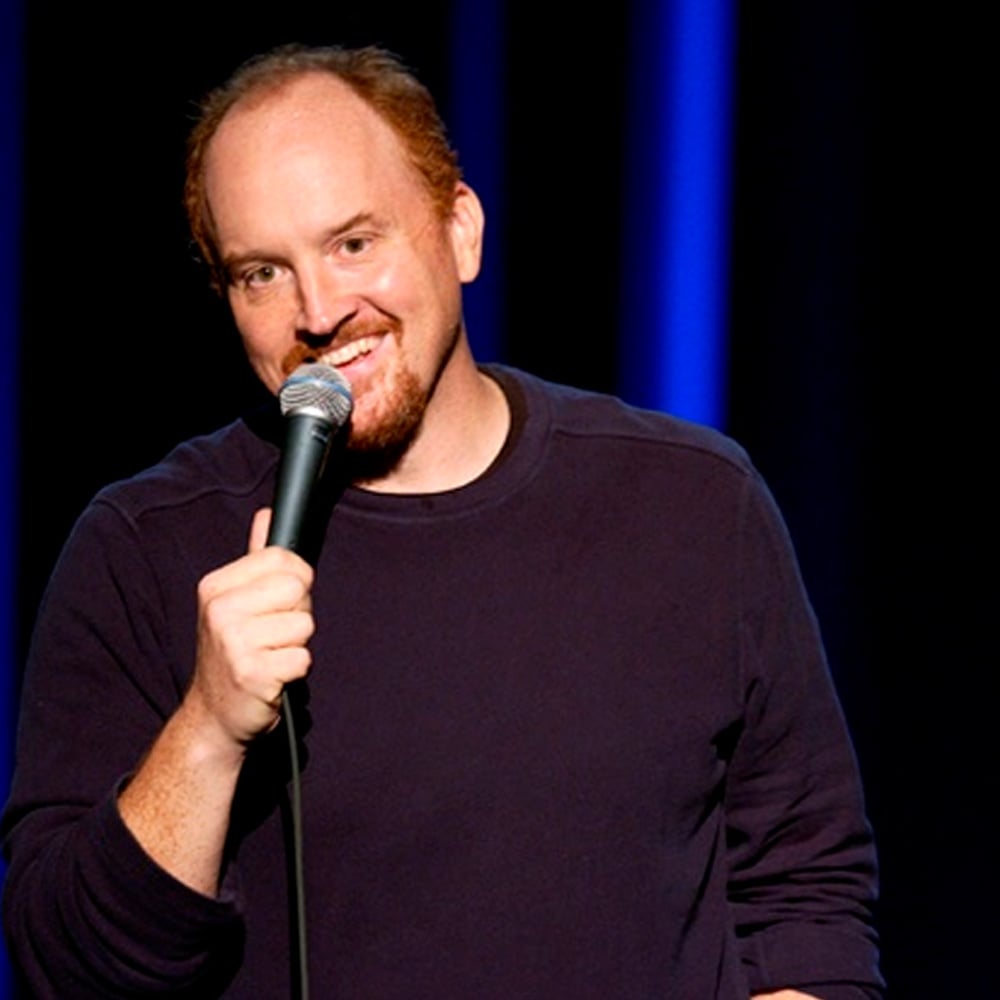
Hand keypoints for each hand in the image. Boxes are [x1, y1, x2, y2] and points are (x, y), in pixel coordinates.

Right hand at [188, 507, 315, 750]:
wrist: (215, 715)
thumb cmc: (234, 653)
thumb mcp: (234, 601)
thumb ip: (255, 559)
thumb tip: (266, 515)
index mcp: (216, 586)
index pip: (285, 560)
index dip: (295, 582)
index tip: (276, 605)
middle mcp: (219, 610)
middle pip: (298, 588)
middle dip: (297, 612)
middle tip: (272, 635)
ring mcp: (233, 642)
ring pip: (304, 624)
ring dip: (295, 644)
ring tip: (270, 655)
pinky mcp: (252, 673)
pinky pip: (302, 658)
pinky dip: (294, 670)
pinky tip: (272, 676)